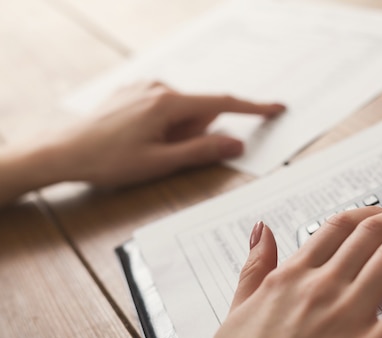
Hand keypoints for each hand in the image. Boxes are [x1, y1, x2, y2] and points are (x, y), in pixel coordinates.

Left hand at [54, 82, 285, 186]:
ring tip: (146, 148)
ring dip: (176, 132)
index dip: (252, 108)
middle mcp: (157, 87)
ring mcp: (143, 87)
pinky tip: (137, 138)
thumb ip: (202, 151)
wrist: (62, 151)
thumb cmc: (108, 160)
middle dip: (194, 134)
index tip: (276, 108)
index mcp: (167, 103)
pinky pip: (163, 107)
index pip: (222, 103)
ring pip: (181, 111)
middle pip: (199, 112)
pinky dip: (162, 124)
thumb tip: (236, 144)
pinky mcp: (133, 92)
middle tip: (167, 154)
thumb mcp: (160, 163)